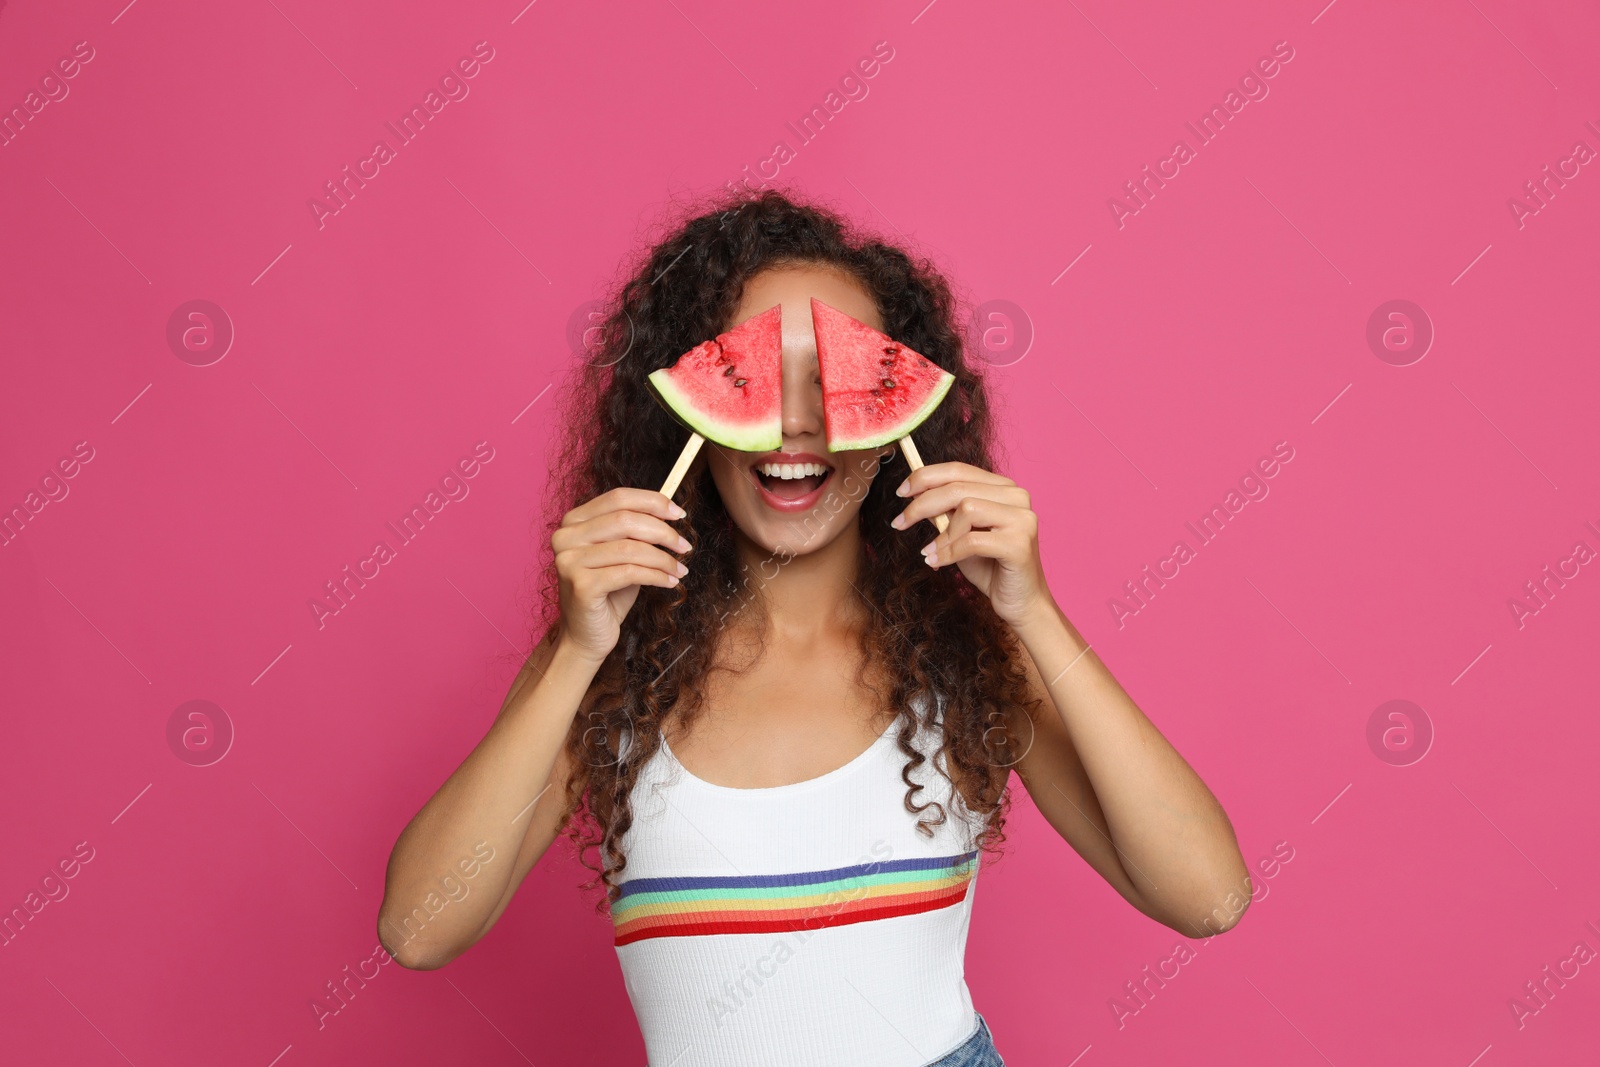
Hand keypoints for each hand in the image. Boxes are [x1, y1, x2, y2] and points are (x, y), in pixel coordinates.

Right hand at [552, 488, 690, 662]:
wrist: (586, 636)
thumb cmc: (609, 593)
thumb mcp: (623, 554)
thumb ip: (637, 531)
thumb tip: (671, 510)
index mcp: (573, 522)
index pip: (617, 498)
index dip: (652, 502)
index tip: (679, 513)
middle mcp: (565, 537)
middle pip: (625, 520)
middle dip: (663, 531)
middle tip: (684, 545)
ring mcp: (569, 561)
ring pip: (630, 548)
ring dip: (663, 558)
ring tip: (680, 569)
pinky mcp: (581, 585)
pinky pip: (630, 572)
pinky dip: (656, 576)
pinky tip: (670, 582)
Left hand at [890, 462, 1050, 628]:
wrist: (1021, 604)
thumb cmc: (990, 568)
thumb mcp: (960, 535)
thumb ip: (945, 513)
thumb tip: (915, 494)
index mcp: (1004, 488)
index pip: (959, 470)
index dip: (926, 477)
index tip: (901, 492)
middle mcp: (1017, 497)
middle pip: (958, 488)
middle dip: (921, 505)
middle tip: (898, 523)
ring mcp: (1022, 519)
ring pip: (966, 509)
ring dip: (942, 534)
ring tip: (932, 553)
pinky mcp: (1019, 543)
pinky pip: (971, 540)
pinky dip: (949, 552)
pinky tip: (938, 562)